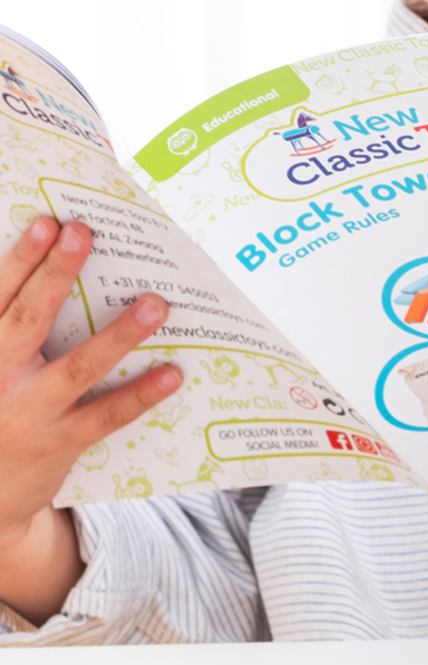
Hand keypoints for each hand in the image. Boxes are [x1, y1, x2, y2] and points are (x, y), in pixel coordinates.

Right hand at [0, 217, 181, 621]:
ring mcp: (30, 412)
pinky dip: (141, 393)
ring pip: (76, 368)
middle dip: (55, 273)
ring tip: (156, 303)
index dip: (21, 259)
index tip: (47, 222)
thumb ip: (16, 325)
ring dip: (119, 334)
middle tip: (84, 233)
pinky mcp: (61, 442)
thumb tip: (56, 270)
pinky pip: (107, 414)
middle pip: (28, 319)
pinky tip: (173, 372)